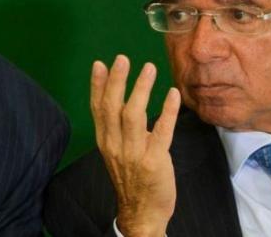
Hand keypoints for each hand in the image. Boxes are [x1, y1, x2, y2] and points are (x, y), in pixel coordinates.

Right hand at [91, 55, 180, 236]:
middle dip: (116, 81)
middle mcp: (115, 146)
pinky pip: (162, 132)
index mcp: (105, 142)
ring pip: (133, 115)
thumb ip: (119, 129)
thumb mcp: (118, 153)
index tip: (100, 64)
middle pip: (112, 108)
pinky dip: (168, 112)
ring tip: (149, 68)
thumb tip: (126, 100)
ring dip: (141, 90)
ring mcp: (134, 153)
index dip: (98, 85)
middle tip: (122, 59)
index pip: (98, 109)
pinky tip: (173, 95)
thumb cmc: (132, 179)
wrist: (142, 212)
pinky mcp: (154, 161)